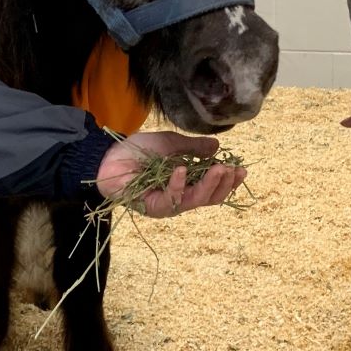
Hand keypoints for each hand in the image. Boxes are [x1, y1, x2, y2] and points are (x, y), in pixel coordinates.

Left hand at [96, 130, 245, 217]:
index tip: (241, 169)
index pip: (213, 187)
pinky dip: (177, 185)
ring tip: (219, 169)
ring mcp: (167, 204)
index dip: (228, 181)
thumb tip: (218, 146)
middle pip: (209, 198)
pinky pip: (170, 199)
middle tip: (233, 170)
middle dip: (223, 185)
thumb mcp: (171, 144)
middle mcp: (179, 197)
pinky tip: (182, 170)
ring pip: (194, 200)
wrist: (109, 155)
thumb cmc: (138, 150)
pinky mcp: (152, 206)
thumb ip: (193, 148)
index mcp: (186, 183)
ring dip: (209, 185)